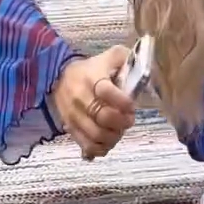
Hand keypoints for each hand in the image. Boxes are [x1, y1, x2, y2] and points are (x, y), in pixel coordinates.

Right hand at [51, 45, 134, 159]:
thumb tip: (144, 67)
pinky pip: (87, 145)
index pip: (106, 91)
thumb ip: (127, 59)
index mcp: (91, 77)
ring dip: (114, 136)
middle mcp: (80, 97)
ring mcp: (74, 115)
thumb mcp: (110, 57)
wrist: (59, 76)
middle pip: (103, 117)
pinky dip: (101, 147)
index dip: (123, 102)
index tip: (132, 106)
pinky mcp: (70, 128)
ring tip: (120, 130)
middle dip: (122, 122)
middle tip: (129, 119)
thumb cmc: (92, 68)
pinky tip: (109, 141)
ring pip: (96, 134)